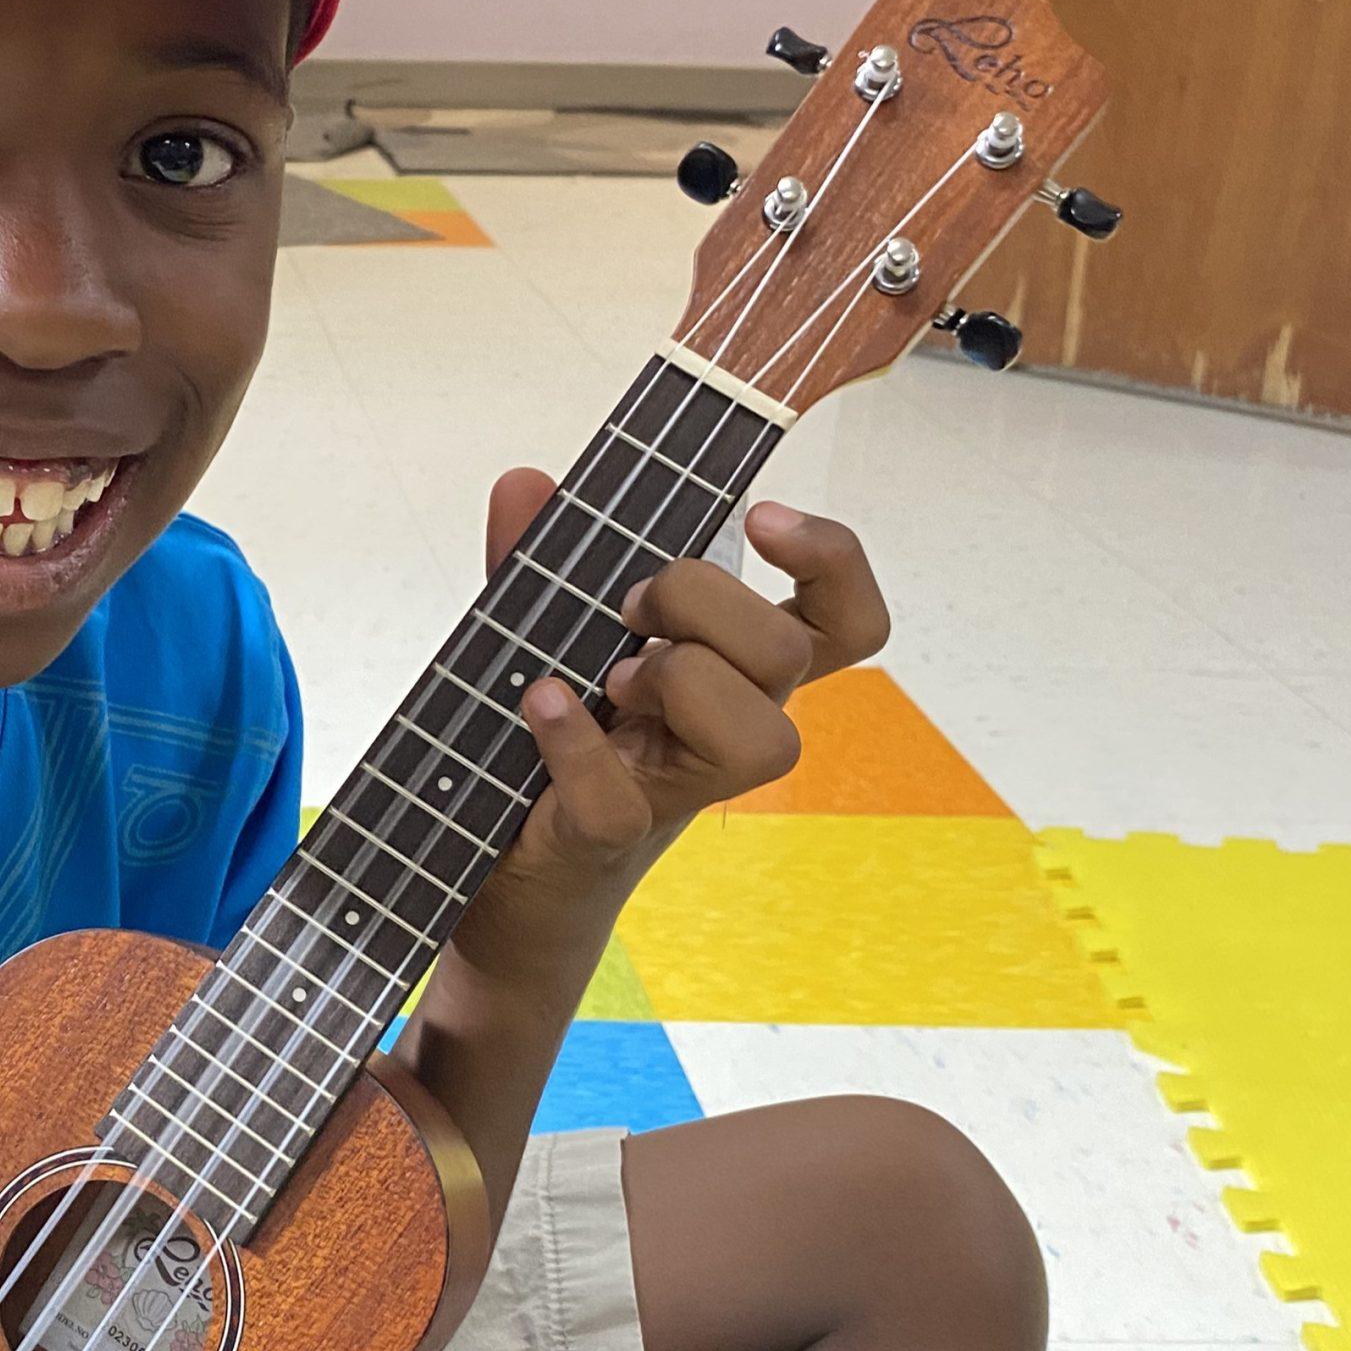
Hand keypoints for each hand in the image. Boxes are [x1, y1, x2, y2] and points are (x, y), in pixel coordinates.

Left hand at [449, 473, 889, 981]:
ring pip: (760, 737)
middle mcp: (731, 729)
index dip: (831, 560)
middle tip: (627, 609)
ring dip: (679, 681)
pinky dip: (573, 742)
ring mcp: (680, 789)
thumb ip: (539, 559)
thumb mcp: (548, 630)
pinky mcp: (611, 835)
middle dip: (702, 599)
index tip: (762, 514)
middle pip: (788, 653)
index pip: (845, 620)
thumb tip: (525, 481)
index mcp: (736, 672)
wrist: (504, 869)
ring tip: (609, 681)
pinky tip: (540, 703)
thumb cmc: (555, 739)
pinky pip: (619, 794)